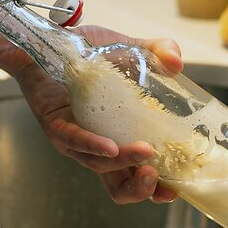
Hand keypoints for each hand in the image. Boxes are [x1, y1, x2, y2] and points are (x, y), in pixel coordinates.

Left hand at [10, 25, 182, 203]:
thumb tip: (178, 63)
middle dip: (141, 189)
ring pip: (100, 165)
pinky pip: (74, 140)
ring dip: (125, 161)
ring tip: (146, 152)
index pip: (137, 176)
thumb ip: (159, 51)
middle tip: (158, 178)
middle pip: (119, 187)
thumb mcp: (131, 50)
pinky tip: (110, 147)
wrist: (50, 38)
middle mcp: (97, 146)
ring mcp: (75, 140)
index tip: (175, 189)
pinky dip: (93, 145)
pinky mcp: (55, 125)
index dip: (156, 189)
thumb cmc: (88, 52)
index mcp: (119, 136)